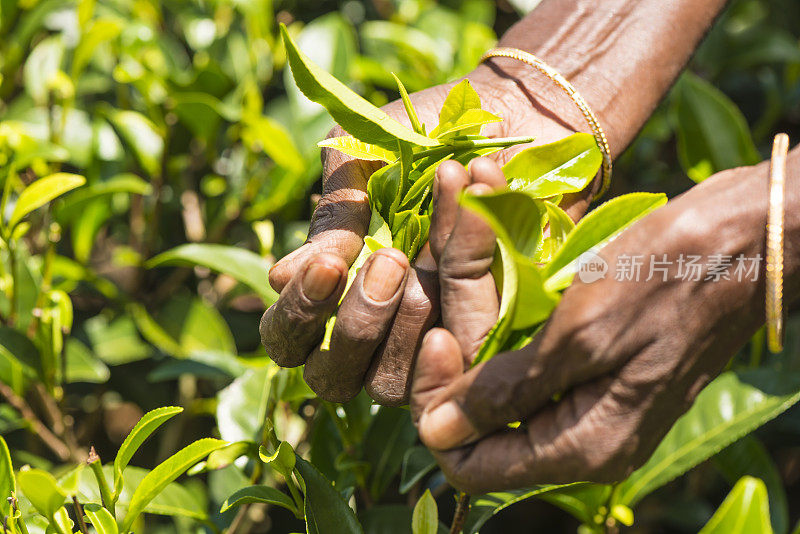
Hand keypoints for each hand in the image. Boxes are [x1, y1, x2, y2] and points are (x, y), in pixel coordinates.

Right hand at [261, 64, 588, 405]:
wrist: (516, 115)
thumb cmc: (429, 139)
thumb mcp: (366, 167)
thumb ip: (330, 219)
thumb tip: (279, 278)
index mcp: (335, 293)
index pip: (290, 339)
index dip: (297, 316)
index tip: (327, 265)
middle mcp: (377, 331)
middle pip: (333, 378)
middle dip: (353, 327)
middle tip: (389, 263)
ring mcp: (428, 345)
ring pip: (388, 386)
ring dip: (401, 330)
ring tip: (422, 264)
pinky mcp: (484, 346)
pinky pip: (456, 368)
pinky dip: (452, 325)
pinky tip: (455, 280)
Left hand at [410, 160, 767, 493]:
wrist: (747, 239)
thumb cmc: (668, 277)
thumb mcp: (582, 333)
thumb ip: (507, 391)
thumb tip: (437, 435)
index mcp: (583, 447)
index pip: (472, 466)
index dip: (439, 411)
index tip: (435, 339)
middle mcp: (585, 441)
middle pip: (483, 430)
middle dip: (453, 369)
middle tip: (439, 296)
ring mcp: (593, 408)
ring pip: (504, 395)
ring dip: (477, 342)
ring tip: (462, 280)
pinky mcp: (599, 374)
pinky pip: (532, 370)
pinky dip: (505, 332)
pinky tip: (495, 285)